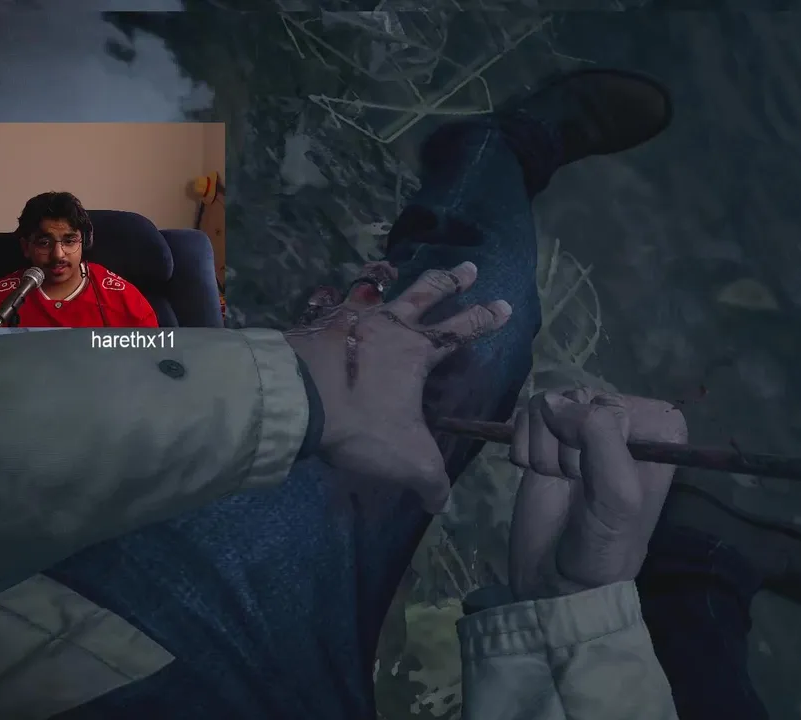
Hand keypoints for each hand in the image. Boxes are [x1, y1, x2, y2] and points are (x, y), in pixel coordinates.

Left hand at [286, 261, 511, 512]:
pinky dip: (341, 300)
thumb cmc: (361, 424)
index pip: (461, 330)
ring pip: (378, 288)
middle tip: (470, 268)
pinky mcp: (315, 325)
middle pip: (426, 293)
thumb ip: (430, 481)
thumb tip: (441, 503)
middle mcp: (387, 325)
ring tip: (394, 269)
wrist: (295, 400)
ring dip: (392, 279)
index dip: (485, 319)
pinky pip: (334, 304)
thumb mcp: (408, 461)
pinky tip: (336, 301)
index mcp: (416, 351)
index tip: (505, 305)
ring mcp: (349, 319)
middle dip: (452, 281)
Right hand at [508, 388, 686, 600]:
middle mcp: (621, 422)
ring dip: (544, 449)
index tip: (602, 473)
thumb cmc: (603, 542)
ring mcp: (579, 427)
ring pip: (547, 404)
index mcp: (657, 430)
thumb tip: (550, 400)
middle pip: (577, 400)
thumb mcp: (617, 491)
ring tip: (557, 480)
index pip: (614, 401)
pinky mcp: (544, 437)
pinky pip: (524, 415)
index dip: (599, 438)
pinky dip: (524, 447)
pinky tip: (536, 474)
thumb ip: (597, 434)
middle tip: (576, 482)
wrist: (558, 579)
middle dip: (567, 445)